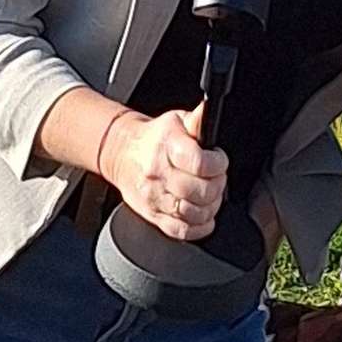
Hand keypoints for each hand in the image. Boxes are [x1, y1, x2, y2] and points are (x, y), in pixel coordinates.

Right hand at [101, 106, 226, 241]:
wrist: (122, 153)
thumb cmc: (154, 138)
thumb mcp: (176, 121)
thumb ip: (197, 121)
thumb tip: (210, 111)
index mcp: (165, 147)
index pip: (200, 164)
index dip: (218, 164)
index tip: (219, 160)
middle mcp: (158, 174)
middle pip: (199, 192)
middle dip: (217, 186)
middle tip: (216, 178)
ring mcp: (154, 198)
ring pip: (192, 214)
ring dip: (210, 207)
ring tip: (209, 196)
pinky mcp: (152, 216)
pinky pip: (181, 231)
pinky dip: (199, 227)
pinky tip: (202, 216)